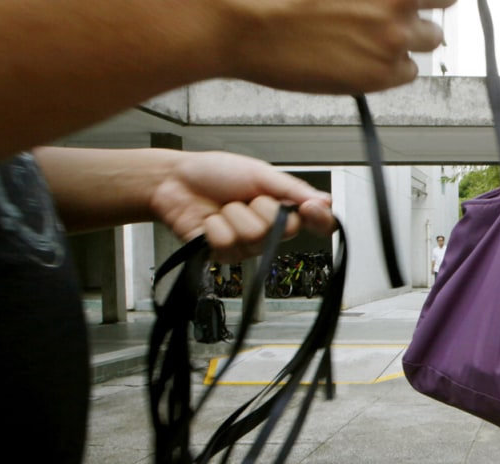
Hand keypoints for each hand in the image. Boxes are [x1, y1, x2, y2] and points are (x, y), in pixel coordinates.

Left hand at [150, 151, 333, 262]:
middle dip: (262, 208)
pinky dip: (216, 227)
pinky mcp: (225, 255)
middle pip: (284, 231)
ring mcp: (247, 244)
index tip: (311, 208)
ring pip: (255, 237)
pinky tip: (210, 220)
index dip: (319, 220)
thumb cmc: (213, 173)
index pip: (316, 224)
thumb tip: (325, 201)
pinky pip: (229, 245)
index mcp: (282, 207)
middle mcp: (269, 229)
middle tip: (246, 197)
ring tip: (224, 207)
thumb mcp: (259, 173)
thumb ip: (292, 189)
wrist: (174, 181)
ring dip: (234, 215)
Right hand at [225, 0, 457, 94]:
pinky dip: (392, 69)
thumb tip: (384, 1)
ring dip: (410, 39)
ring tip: (375, 41)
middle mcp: (398, 1)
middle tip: (399, 16)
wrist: (253, 28)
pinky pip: (408, 72)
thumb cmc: (283, 0)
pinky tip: (362, 61)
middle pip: (445, 3)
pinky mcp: (385, 71)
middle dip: (422, 9)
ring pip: (431, 41)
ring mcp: (395, 36)